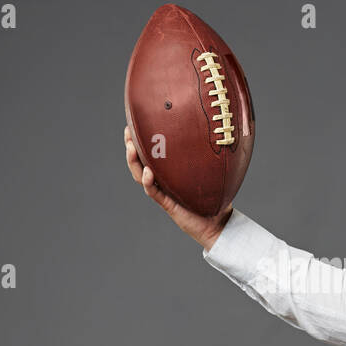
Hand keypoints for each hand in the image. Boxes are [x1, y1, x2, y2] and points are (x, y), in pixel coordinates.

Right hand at [124, 125, 233, 250]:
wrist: (218, 223)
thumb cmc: (214, 196)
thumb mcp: (209, 169)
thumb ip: (206, 154)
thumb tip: (214, 128)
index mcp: (169, 172)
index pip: (150, 154)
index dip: (140, 140)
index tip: (135, 123)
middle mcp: (162, 181)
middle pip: (139, 163)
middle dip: (131, 147)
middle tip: (128, 132)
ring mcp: (163, 192)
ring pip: (141, 176)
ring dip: (134, 162)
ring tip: (131, 148)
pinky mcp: (168, 204)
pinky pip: (154, 192)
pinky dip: (149, 182)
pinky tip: (148, 172)